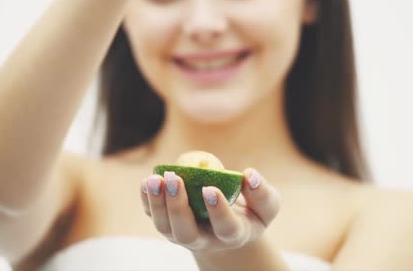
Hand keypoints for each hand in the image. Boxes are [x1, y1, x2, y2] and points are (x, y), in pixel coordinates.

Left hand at [140, 168, 280, 253]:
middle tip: (174, 178)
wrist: (228, 230)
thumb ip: (262, 193)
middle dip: (177, 206)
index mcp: (232, 235)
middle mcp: (204, 240)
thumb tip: (249, 173)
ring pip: (165, 227)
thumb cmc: (250, 214)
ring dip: (157, 203)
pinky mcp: (168, 225)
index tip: (210, 188)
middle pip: (186, 232)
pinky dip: (147, 200)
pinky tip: (146, 182)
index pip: (225, 227)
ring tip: (155, 178)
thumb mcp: (266, 207)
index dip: (217, 209)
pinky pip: (153, 215)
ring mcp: (182, 235)